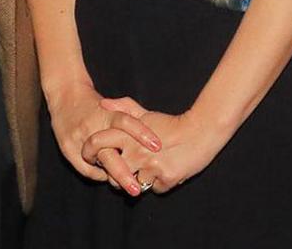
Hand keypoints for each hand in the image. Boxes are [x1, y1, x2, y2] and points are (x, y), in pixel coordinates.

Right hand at [47, 82, 160, 194]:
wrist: (65, 94)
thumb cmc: (95, 104)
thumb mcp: (114, 105)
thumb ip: (132, 116)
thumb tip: (152, 139)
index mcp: (106, 114)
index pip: (126, 121)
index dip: (142, 133)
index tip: (157, 146)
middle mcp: (92, 127)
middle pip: (108, 155)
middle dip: (123, 174)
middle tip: (137, 189)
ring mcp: (78, 138)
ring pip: (96, 165)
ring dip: (112, 177)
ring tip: (127, 187)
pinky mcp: (67, 147)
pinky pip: (85, 169)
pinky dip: (99, 175)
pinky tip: (109, 177)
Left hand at [97, 99, 227, 194]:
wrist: (202, 131)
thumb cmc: (172, 124)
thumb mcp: (147, 114)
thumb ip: (124, 108)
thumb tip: (103, 103)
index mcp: (129, 135)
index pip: (98, 143)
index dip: (90, 152)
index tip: (94, 157)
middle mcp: (137, 152)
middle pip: (114, 175)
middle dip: (119, 176)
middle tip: (128, 172)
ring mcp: (151, 167)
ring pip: (135, 185)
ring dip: (141, 181)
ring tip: (151, 171)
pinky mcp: (166, 178)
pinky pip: (155, 189)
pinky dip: (160, 183)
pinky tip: (166, 172)